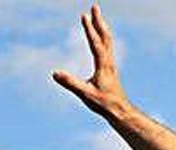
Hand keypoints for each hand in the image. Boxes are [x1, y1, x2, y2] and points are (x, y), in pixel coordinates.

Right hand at [52, 4, 129, 118]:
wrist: (120, 111)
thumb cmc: (104, 104)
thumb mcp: (86, 94)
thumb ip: (71, 83)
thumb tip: (55, 73)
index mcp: (104, 66)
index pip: (95, 44)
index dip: (89, 30)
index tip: (84, 15)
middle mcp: (109, 62)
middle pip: (105, 38)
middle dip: (99, 21)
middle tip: (95, 6)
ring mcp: (110, 65)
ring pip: (107, 42)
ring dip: (101, 27)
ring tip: (96, 16)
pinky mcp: (110, 68)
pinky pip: (106, 48)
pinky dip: (102, 38)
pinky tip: (100, 37)